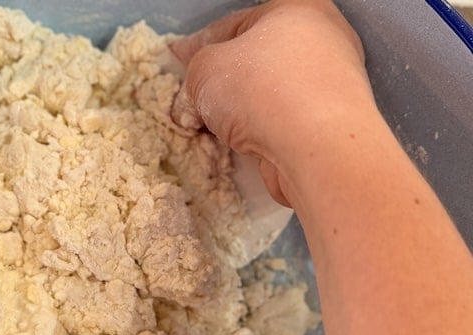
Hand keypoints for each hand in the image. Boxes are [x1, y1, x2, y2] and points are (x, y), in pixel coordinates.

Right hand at [171, 0, 373, 204]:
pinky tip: (238, 145)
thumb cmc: (260, 89)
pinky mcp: (329, 124)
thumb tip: (193, 99)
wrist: (317, 147)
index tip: (178, 58)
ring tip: (210, 129)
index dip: (200, 43)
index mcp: (295, 8)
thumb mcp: (205, 70)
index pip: (234, 24)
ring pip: (268, 94)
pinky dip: (259, 131)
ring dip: (238, 111)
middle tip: (192, 100)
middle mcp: (321, 39)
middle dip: (220, 82)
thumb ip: (194, 74)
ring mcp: (330, 83)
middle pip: (255, 60)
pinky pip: (282, 121)